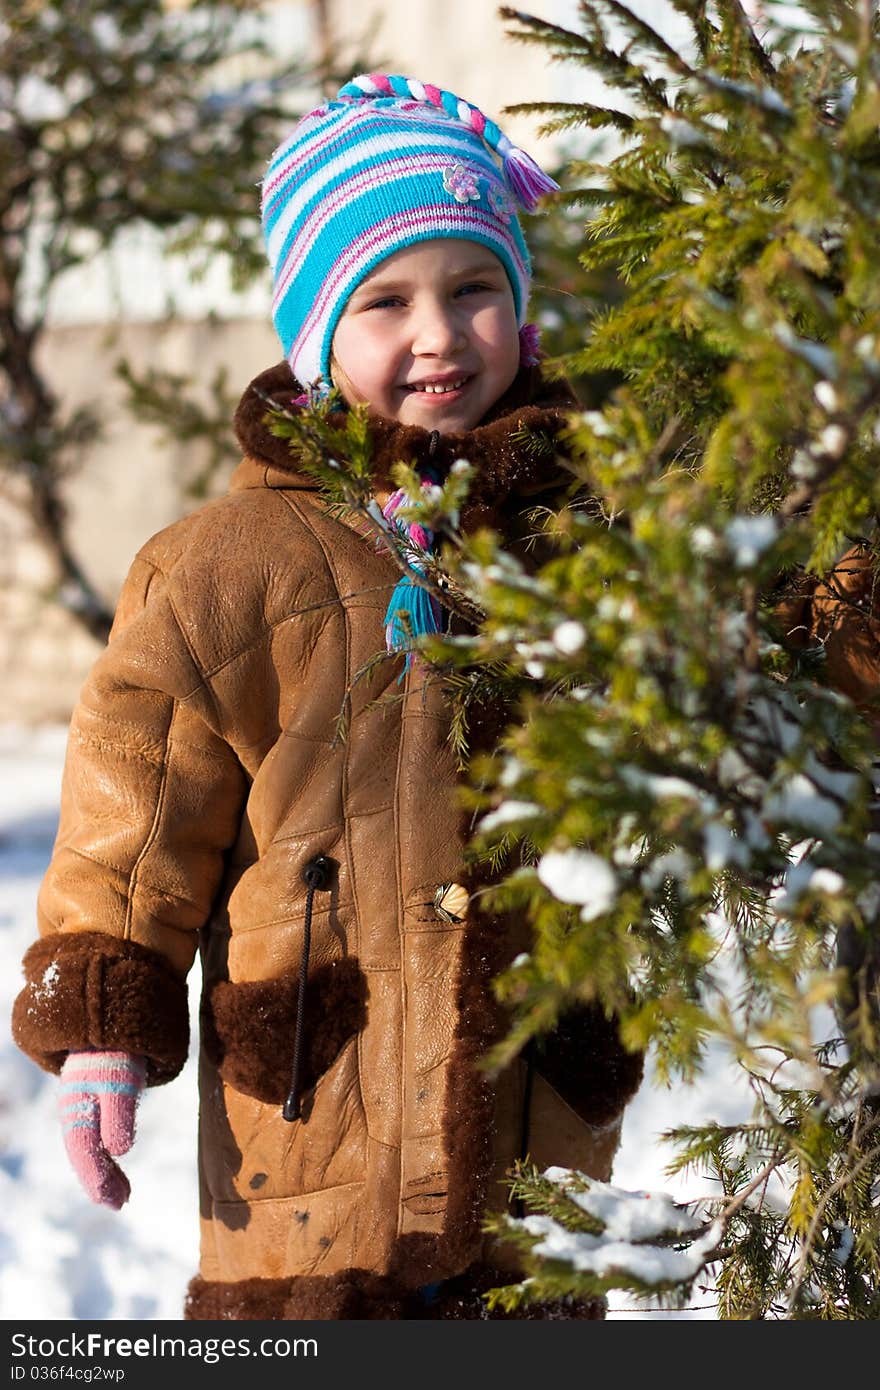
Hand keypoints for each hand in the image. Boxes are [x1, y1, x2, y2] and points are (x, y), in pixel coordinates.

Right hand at [58, 1051, 145, 1208]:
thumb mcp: (121, 1079)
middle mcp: (75, 1110)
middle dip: (100, 1181)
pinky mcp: (94, 1098)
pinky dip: (106, 1152)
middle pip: (84, 1153)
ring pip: (89, 1145)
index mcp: (75, 1108)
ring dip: (104, 1170)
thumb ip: (119, 1113)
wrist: (109, 1017)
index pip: (84, 1153)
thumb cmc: (117, 1050)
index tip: (115, 1202)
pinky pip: (96, 1133)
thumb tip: (119, 1151)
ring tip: (123, 1194)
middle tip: (120, 1204)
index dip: (98, 1179)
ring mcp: (82, 1104)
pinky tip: (117, 1161)